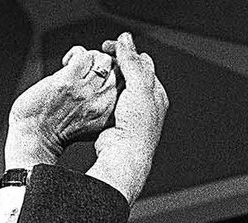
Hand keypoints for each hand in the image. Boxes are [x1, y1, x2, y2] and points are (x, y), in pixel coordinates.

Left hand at [5, 46, 117, 167]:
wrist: (35, 137)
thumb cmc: (58, 132)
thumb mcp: (93, 127)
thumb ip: (106, 108)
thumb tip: (111, 82)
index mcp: (110, 114)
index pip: (128, 84)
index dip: (119, 72)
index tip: (107, 72)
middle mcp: (101, 103)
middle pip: (118, 69)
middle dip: (105, 63)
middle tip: (92, 67)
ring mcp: (85, 92)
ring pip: (103, 60)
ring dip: (90, 57)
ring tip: (79, 66)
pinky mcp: (68, 82)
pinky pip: (82, 55)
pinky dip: (75, 53)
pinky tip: (67, 63)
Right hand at [87, 31, 167, 204]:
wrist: (124, 157)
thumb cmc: (137, 128)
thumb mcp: (138, 87)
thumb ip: (132, 62)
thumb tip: (126, 39)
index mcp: (155, 93)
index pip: (142, 62)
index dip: (125, 51)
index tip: (108, 47)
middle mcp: (145, 103)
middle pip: (128, 72)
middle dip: (115, 63)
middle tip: (100, 58)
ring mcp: (129, 113)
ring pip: (116, 86)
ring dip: (105, 77)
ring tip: (95, 72)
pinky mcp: (115, 122)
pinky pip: (106, 100)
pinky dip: (99, 92)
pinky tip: (91, 90)